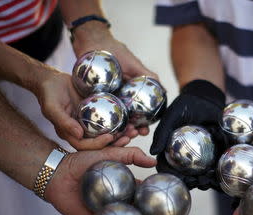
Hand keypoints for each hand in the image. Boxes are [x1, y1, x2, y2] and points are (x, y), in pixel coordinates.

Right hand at [36, 70, 130, 149]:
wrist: (53, 81)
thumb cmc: (49, 94)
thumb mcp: (52, 108)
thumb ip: (64, 122)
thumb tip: (79, 135)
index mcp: (71, 135)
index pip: (86, 146)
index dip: (99, 145)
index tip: (111, 137)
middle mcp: (83, 132)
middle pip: (101, 143)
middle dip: (117, 142)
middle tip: (130, 136)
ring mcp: (91, 124)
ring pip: (109, 132)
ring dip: (123, 133)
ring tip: (135, 130)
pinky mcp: (99, 114)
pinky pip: (112, 120)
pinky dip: (123, 121)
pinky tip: (133, 118)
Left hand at [45, 146, 156, 214]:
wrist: (58, 173)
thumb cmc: (82, 161)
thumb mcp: (110, 154)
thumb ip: (131, 155)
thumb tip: (154, 162)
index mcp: (123, 187)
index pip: (144, 193)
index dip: (159, 196)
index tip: (175, 201)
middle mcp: (118, 200)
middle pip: (140, 209)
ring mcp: (107, 211)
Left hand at [72, 24, 156, 138]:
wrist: (92, 41)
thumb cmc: (114, 51)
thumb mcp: (134, 64)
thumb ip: (148, 76)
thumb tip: (164, 90)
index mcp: (127, 96)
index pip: (136, 116)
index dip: (141, 125)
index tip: (144, 131)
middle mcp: (115, 101)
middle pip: (123, 121)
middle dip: (130, 131)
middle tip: (134, 135)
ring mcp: (101, 100)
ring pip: (109, 120)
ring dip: (116, 130)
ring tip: (121, 135)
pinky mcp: (88, 98)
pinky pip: (93, 112)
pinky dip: (99, 122)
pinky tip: (103, 129)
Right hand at [150, 79, 228, 189]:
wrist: (205, 98)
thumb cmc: (184, 106)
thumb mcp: (171, 117)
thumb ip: (162, 133)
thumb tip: (152, 152)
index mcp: (171, 151)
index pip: (168, 168)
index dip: (173, 177)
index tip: (180, 180)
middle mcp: (185, 156)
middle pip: (186, 175)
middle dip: (192, 183)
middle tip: (198, 182)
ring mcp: (200, 156)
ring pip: (202, 174)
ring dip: (206, 181)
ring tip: (210, 181)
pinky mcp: (215, 152)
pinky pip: (216, 164)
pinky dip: (219, 171)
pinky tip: (221, 175)